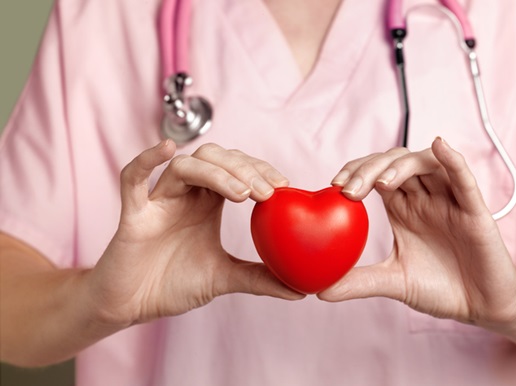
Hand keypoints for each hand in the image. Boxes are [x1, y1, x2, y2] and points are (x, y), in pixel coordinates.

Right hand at [85, 141, 302, 327]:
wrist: (133, 305)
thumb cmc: (173, 284)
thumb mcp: (224, 278)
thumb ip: (259, 278)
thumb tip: (301, 290)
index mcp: (207, 202)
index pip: (236, 169)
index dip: (259, 171)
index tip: (283, 186)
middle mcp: (185, 194)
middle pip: (215, 159)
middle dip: (244, 169)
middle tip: (268, 190)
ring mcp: (159, 200)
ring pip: (186, 166)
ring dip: (216, 172)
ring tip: (241, 194)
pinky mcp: (133, 214)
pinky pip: (133, 178)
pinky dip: (147, 160)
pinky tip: (166, 150)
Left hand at [319, 138, 515, 327]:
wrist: (482, 307)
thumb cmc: (441, 289)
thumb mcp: (394, 282)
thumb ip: (360, 282)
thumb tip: (320, 291)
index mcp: (403, 208)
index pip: (375, 174)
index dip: (355, 172)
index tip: (335, 185)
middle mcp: (424, 198)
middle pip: (396, 163)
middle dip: (370, 169)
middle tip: (349, 188)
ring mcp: (450, 201)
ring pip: (425, 163)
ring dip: (401, 166)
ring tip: (381, 183)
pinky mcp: (475, 211)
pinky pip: (464, 179)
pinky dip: (452, 160)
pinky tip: (439, 146)